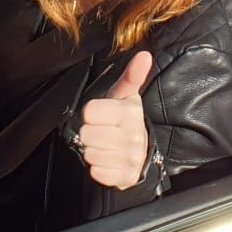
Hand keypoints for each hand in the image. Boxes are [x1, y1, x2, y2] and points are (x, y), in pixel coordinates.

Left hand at [79, 50, 152, 189]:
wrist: (142, 153)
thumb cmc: (125, 120)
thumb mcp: (125, 96)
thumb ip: (131, 76)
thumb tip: (144, 55)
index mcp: (130, 113)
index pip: (89, 112)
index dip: (91, 113)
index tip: (101, 115)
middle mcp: (132, 136)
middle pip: (87, 134)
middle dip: (91, 133)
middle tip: (103, 131)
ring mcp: (130, 158)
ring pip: (90, 154)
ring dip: (93, 150)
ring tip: (105, 145)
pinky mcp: (125, 177)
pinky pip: (97, 173)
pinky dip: (98, 168)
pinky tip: (108, 160)